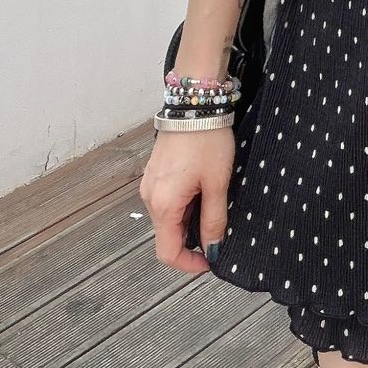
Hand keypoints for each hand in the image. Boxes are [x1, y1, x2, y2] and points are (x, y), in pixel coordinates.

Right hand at [140, 123, 235, 275]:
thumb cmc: (207, 141)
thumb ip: (214, 220)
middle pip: (167, 236)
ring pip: (167, 219)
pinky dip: (183, 207)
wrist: (194, 102)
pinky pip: (166, 201)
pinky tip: (201, 191)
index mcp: (163, 205)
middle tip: (218, 230)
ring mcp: (150, 184)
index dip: (189, 264)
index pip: (167, 253)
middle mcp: (150, 197)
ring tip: (213, 205)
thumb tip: (212, 248)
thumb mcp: (217, 183)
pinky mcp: (154, 172)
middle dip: (191, 241)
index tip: (211, 260)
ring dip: (188, 222)